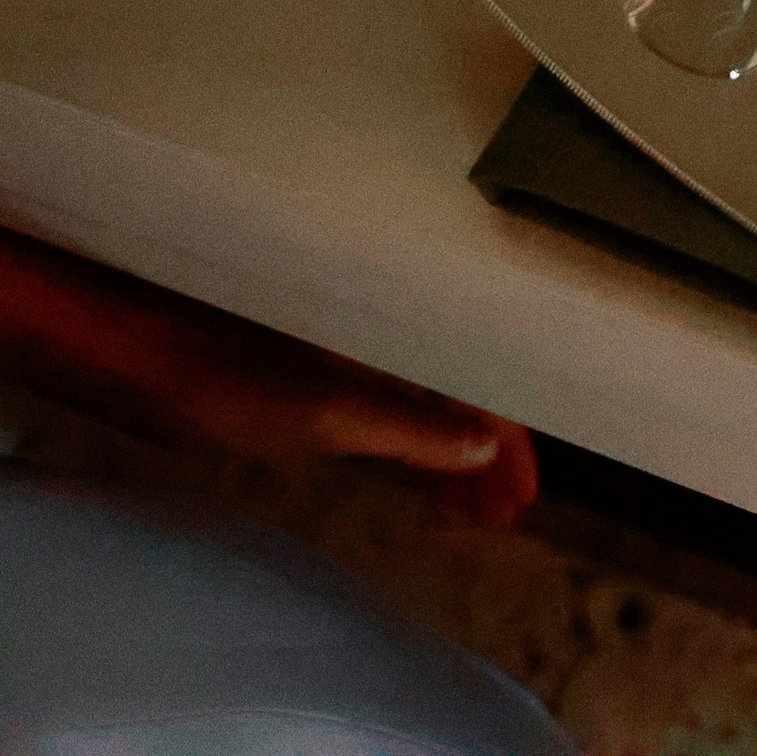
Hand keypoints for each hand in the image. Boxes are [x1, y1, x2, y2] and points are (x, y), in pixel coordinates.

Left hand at [0, 226, 537, 525]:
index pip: (484, 388)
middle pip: (465, 397)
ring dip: (454, 459)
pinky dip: (416, 449)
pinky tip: (421, 482)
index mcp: (403, 334)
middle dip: (489, 460)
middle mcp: (390, 339)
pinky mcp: (326, 378)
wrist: (139, 357)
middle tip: (502, 516)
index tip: (522, 498)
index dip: (511, 446)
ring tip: (467, 512)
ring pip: (431, 408)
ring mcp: (357, 358)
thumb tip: (485, 446)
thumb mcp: (328, 417)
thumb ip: (411, 430)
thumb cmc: (226, 380)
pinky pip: (396, 413)